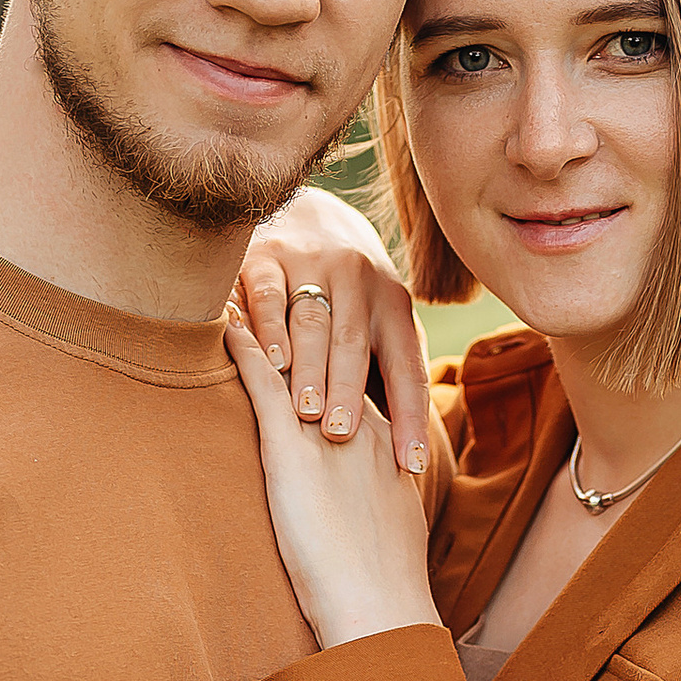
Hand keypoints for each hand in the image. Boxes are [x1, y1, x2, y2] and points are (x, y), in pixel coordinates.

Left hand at [223, 299, 442, 650]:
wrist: (380, 604)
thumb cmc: (384, 581)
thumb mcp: (390, 520)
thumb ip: (377, 494)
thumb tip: (369, 497)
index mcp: (384, 438)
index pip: (357, 376)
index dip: (334, 347)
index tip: (315, 321)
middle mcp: (359, 421)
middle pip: (327, 353)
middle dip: (303, 317)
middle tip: (278, 280)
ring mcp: (325, 431)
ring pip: (295, 356)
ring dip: (269, 318)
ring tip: (241, 283)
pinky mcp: (290, 450)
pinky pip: (263, 383)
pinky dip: (243, 349)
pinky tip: (221, 323)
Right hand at [235, 188, 430, 473]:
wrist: (311, 215)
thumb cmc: (351, 300)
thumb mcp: (379, 328)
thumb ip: (391, 380)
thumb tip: (411, 458)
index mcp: (393, 305)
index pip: (406, 368)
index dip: (412, 418)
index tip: (412, 465)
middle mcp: (360, 279)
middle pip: (355, 343)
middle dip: (349, 390)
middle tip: (341, 434)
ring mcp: (313, 263)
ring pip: (313, 319)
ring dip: (309, 366)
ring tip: (304, 410)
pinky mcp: (268, 255)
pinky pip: (269, 293)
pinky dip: (269, 327)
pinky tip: (269, 360)